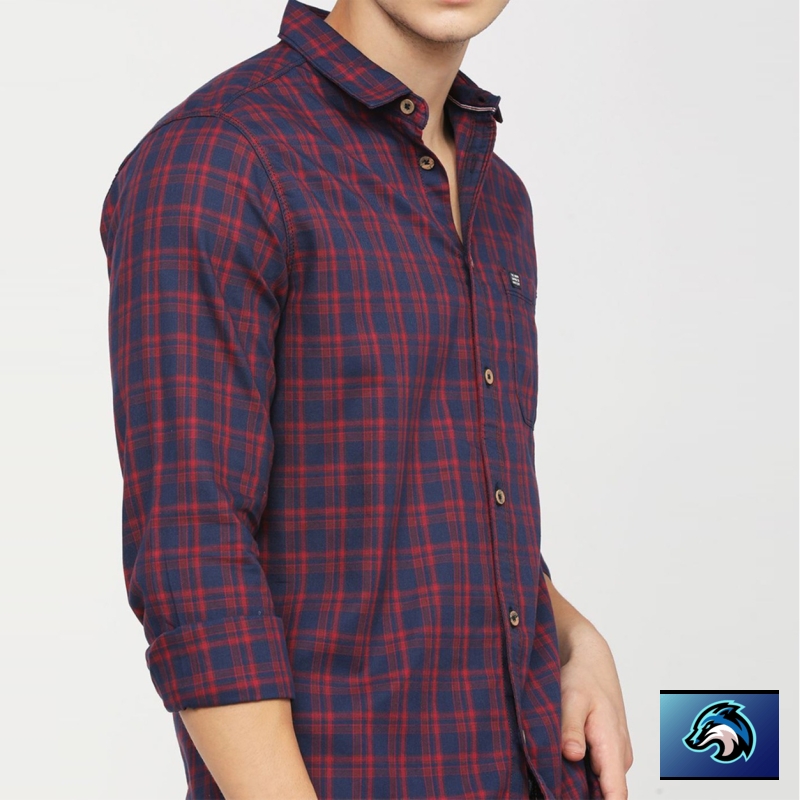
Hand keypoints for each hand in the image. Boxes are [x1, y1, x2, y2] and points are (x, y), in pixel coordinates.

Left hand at [544, 576, 632, 799]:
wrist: (591, 658)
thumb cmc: (583, 676)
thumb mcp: (571, 698)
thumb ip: (571, 727)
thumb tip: (572, 754)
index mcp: (613, 744)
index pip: (616, 793)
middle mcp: (619, 754)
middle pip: (605, 792)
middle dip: (581, 794)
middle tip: (552, 786)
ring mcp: (613, 753)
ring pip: (598, 782)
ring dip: (578, 782)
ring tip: (552, 773)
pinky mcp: (606, 750)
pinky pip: (595, 771)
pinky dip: (579, 770)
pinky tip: (560, 763)